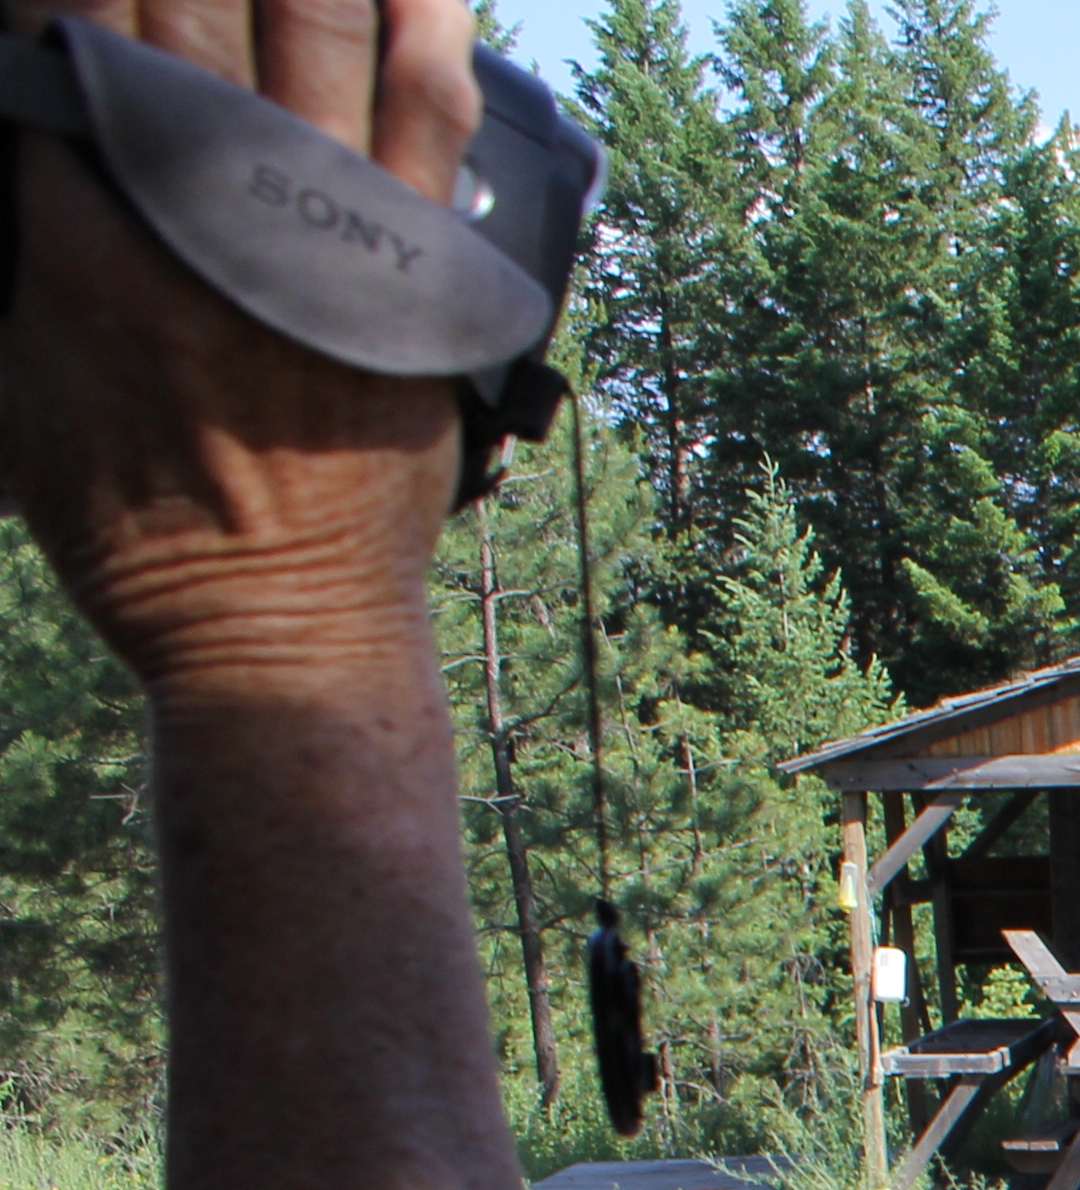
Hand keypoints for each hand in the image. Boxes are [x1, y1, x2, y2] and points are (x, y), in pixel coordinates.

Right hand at [0, 0, 482, 704]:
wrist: (273, 632)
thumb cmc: (134, 526)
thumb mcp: (8, 383)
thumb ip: (7, 261)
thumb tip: (14, 170)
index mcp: (79, 219)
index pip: (57, 24)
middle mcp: (199, 204)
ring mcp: (318, 231)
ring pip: (310, 25)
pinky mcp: (414, 271)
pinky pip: (431, 114)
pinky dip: (426, 22)